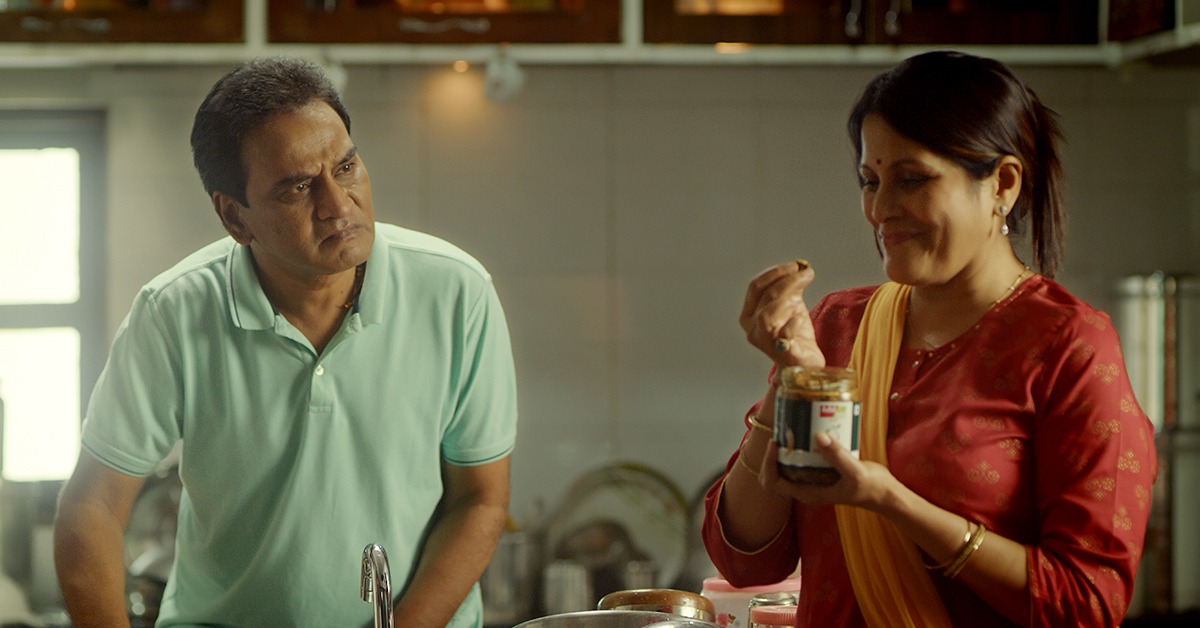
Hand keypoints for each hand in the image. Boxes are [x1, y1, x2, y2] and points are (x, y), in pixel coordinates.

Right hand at [739, 259, 825, 367]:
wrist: (804, 363)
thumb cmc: (795, 334)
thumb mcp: (791, 306)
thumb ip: (791, 288)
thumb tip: (801, 267)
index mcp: (749, 315)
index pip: (755, 287)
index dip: (775, 273)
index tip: (795, 265)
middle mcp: (752, 329)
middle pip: (766, 296)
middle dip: (788, 280)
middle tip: (807, 273)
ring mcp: (765, 342)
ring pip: (769, 314)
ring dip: (788, 299)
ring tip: (802, 298)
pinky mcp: (782, 354)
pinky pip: (785, 334)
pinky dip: (795, 322)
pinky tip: (802, 319)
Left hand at [759, 433, 896, 511]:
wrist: (884, 494)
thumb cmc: (871, 487)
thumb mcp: (855, 471)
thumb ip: (837, 456)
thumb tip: (818, 437)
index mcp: (808, 493)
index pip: (775, 482)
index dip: (769, 463)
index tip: (776, 443)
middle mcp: (806, 488)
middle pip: (773, 476)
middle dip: (770, 457)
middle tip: (778, 436)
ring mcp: (812, 481)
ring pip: (784, 469)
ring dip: (781, 452)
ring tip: (785, 432)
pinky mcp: (819, 472)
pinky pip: (798, 462)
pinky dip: (795, 450)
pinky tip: (801, 434)